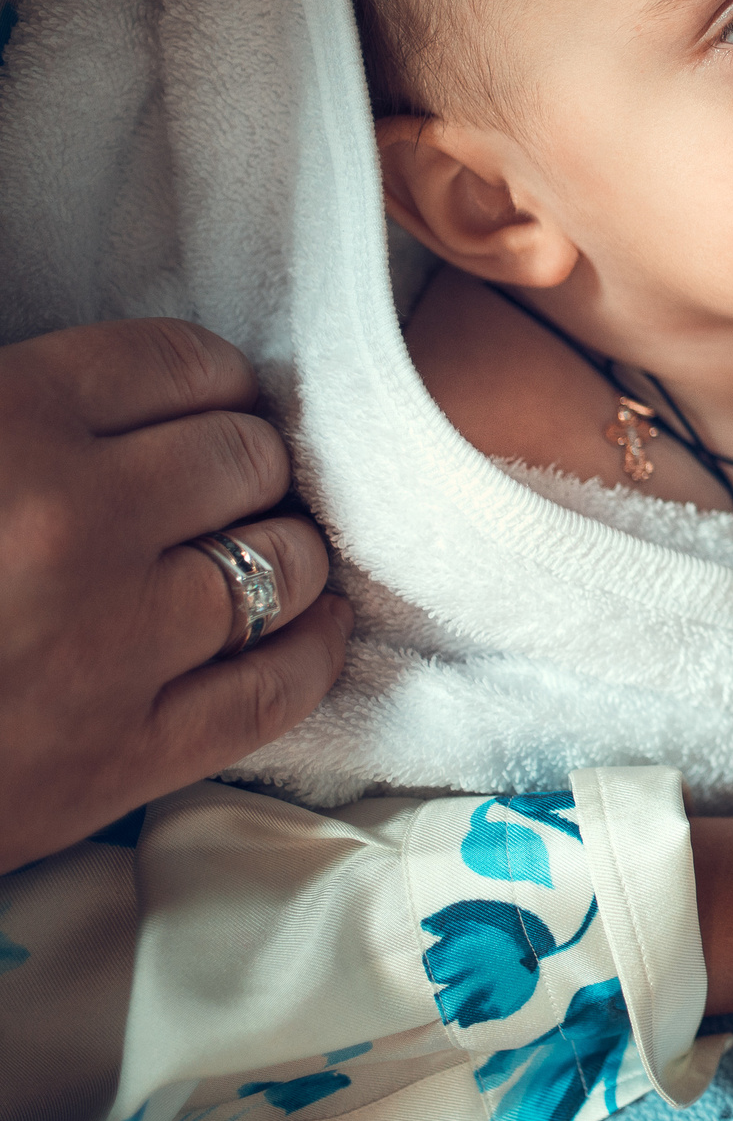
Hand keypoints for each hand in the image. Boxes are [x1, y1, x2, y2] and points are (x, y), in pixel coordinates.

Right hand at [0, 320, 351, 872]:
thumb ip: (20, 413)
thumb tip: (110, 395)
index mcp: (4, 421)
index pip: (180, 362)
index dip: (206, 380)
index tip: (203, 402)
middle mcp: (77, 522)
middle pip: (246, 457)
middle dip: (242, 464)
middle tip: (222, 483)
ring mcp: (112, 644)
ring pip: (284, 560)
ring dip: (282, 547)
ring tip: (255, 548)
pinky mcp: (122, 758)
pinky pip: (281, 685)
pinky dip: (314, 643)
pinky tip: (310, 620)